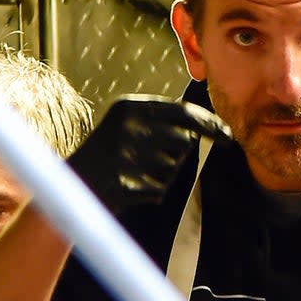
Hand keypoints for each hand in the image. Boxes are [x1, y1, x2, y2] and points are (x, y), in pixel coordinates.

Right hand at [67, 94, 232, 213]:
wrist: (73, 187)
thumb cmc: (110, 157)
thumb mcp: (130, 127)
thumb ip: (165, 124)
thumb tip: (209, 130)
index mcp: (130, 107)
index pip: (183, 111)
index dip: (210, 125)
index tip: (228, 137)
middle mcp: (128, 125)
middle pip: (182, 142)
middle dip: (174, 156)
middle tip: (144, 161)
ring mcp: (124, 153)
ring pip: (172, 169)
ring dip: (160, 176)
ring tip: (133, 174)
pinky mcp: (123, 181)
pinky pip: (159, 190)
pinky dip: (150, 194)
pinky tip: (129, 189)